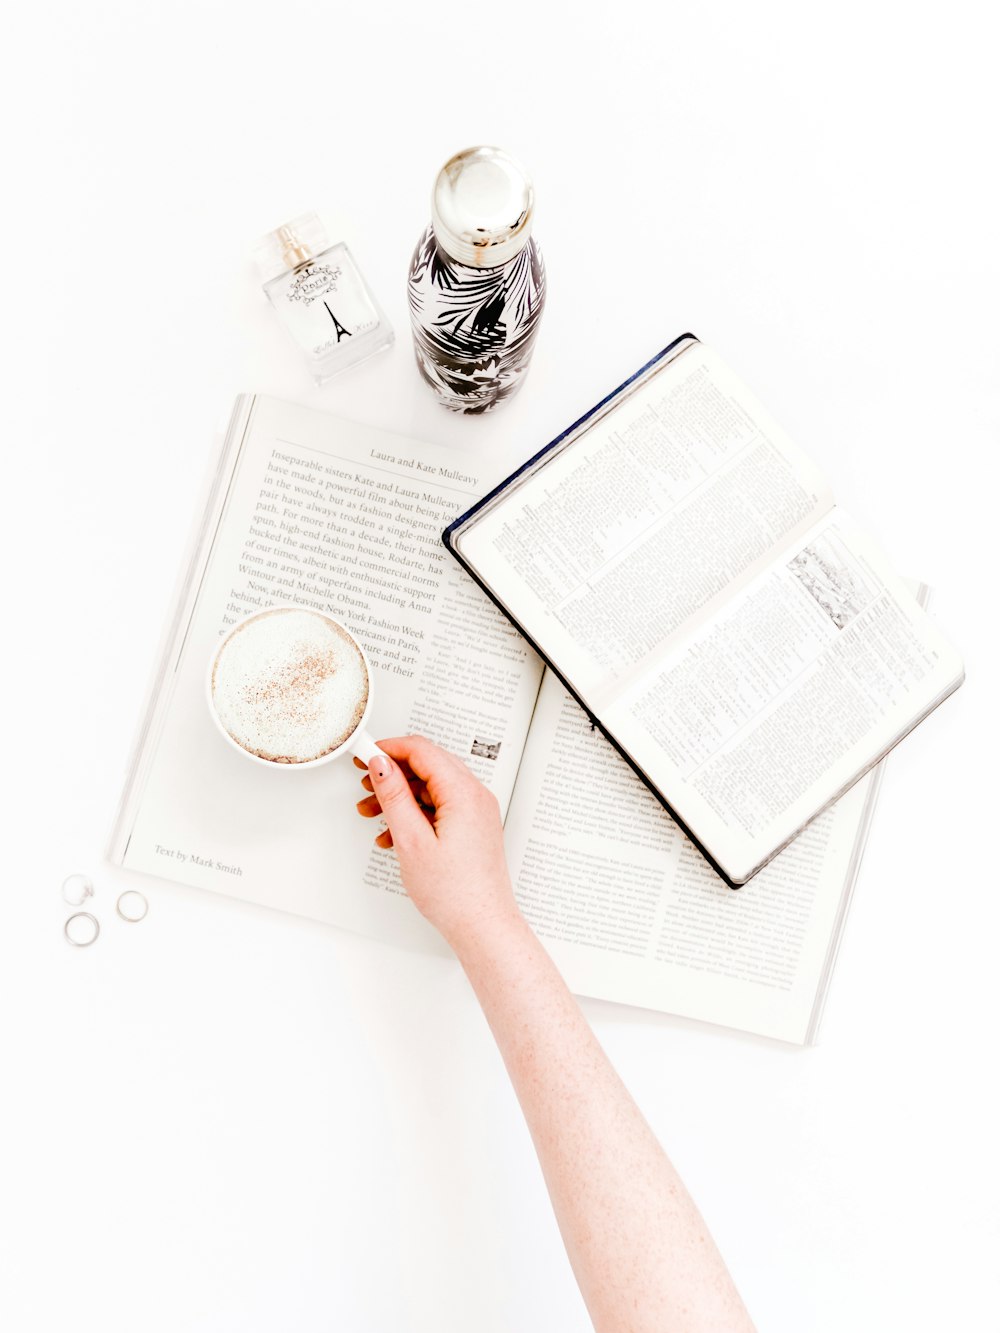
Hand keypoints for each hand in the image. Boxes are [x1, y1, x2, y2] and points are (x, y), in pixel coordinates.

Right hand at [354, 735, 521, 951]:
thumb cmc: (455, 893)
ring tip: (372, 812)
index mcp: (464, 793)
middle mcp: (475, 796)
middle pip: (427, 765)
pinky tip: (393, 832)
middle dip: (392, 772)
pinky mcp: (474, 826)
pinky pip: (440, 806)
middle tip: (364, 783)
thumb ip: (394, 796)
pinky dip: (415, 812)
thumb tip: (381, 764)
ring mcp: (477, 811)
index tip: (363, 755)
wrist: (483, 926)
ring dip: (400, 795)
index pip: (421, 750)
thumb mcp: (411, 840)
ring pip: (431, 787)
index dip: (388, 749)